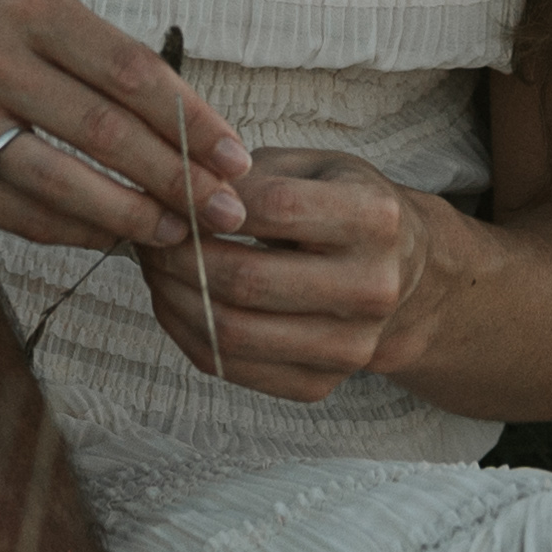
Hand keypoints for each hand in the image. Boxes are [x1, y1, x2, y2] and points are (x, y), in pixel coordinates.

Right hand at [0, 0, 248, 255]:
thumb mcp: (33, 10)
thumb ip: (103, 59)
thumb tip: (194, 130)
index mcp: (27, 6)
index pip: (131, 70)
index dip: (192, 122)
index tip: (237, 159)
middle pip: (104, 132)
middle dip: (177, 180)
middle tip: (227, 213)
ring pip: (63, 183)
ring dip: (132, 218)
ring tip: (180, 234)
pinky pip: (20, 214)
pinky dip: (77, 232)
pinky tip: (114, 238)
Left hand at [138, 147, 457, 398]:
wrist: (402, 277)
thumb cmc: (345, 208)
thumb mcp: (316, 167)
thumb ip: (254, 174)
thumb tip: (181, 189)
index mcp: (376, 219)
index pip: (276, 208)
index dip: (212, 202)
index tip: (174, 192)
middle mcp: (372, 287)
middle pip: (247, 279)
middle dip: (179, 255)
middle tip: (149, 234)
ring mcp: (350, 346)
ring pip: (233, 332)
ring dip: (173, 298)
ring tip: (153, 267)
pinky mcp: (321, 384)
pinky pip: (232, 367)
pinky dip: (187, 334)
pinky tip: (174, 301)